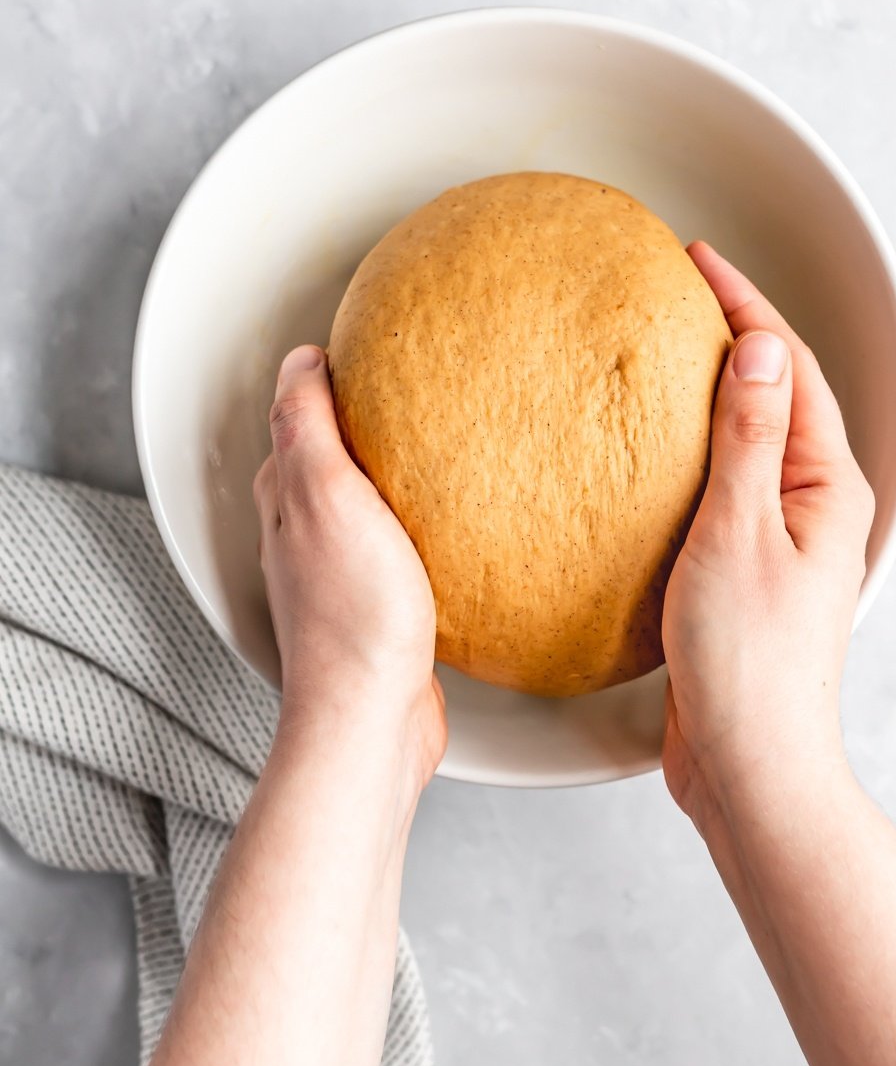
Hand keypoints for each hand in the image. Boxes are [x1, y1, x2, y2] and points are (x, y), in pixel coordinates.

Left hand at [254, 345, 445, 788]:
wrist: (372, 718)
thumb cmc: (353, 616)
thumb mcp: (327, 497)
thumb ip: (307, 428)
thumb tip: (299, 361)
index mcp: (285, 498)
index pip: (296, 413)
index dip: (327, 375)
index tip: (369, 347)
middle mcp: (300, 532)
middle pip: (321, 455)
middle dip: (354, 417)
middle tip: (402, 386)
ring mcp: (334, 571)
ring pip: (353, 501)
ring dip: (382, 473)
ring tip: (428, 445)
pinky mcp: (372, 605)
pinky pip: (386, 545)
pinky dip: (405, 522)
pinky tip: (439, 524)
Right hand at [662, 244, 874, 839]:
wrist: (749, 768)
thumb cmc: (748, 664)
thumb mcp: (738, 534)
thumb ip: (747, 438)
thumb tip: (757, 346)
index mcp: (824, 486)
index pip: (786, 365)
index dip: (742, 304)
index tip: (694, 259)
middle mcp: (810, 505)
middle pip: (773, 392)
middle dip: (729, 332)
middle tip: (673, 287)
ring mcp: (777, 539)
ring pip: (743, 439)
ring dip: (705, 389)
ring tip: (653, 349)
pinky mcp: (740, 571)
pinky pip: (717, 486)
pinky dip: (685, 450)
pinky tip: (640, 450)